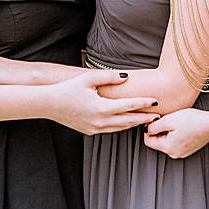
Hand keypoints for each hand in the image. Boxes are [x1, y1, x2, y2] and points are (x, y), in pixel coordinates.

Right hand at [46, 70, 161, 134]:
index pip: (129, 106)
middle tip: (159, 115)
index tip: (156, 101)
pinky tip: (127, 121)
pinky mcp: (90, 131)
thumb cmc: (68, 89)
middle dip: (144, 118)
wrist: (49, 105)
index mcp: (102, 108)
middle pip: (128, 121)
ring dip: (133, 123)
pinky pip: (110, 129)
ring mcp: (95, 128)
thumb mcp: (88, 79)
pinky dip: (121, 126)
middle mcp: (100, 121)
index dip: (144, 103)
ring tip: (146, 119)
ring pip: (120, 127)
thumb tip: (126, 77)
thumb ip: (109, 77)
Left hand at [143, 108, 208, 158]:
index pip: (148, 141)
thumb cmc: (192, 121)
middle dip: (160, 131)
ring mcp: (182, 153)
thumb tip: (147, 129)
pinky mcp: (188, 150)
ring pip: (168, 142)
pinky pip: (177, 143)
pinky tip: (184, 127)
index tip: (154, 121)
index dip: (148, 130)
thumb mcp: (170, 119)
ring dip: (169, 133)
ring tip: (178, 123)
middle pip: (158, 142)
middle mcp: (173, 153)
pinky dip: (177, 135)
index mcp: (167, 147)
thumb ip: (154, 126)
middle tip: (168, 119)